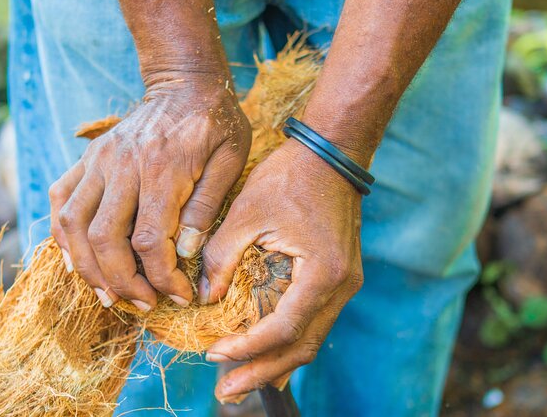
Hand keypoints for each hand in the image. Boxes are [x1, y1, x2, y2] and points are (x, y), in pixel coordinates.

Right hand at [49, 74, 250, 310]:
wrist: (185, 81)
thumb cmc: (216, 122)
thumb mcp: (230, 159)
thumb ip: (206, 206)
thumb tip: (185, 251)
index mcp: (161, 170)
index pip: (149, 241)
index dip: (162, 278)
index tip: (178, 296)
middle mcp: (122, 167)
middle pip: (103, 240)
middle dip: (122, 283)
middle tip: (143, 303)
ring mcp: (99, 161)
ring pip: (72, 225)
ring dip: (86, 267)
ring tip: (108, 292)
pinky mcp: (89, 158)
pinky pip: (59, 199)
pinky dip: (61, 234)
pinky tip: (76, 258)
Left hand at [201, 139, 363, 402]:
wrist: (331, 153)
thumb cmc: (289, 177)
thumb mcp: (246, 214)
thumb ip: (222, 258)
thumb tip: (202, 298)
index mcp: (322, 273)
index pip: (282, 329)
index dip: (246, 347)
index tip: (213, 353)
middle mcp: (340, 287)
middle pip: (301, 347)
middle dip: (261, 372)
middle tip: (226, 393)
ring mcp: (344, 284)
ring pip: (310, 339)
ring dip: (275, 362)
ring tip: (242, 382)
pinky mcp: (338, 278)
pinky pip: (313, 321)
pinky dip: (288, 341)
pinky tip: (266, 353)